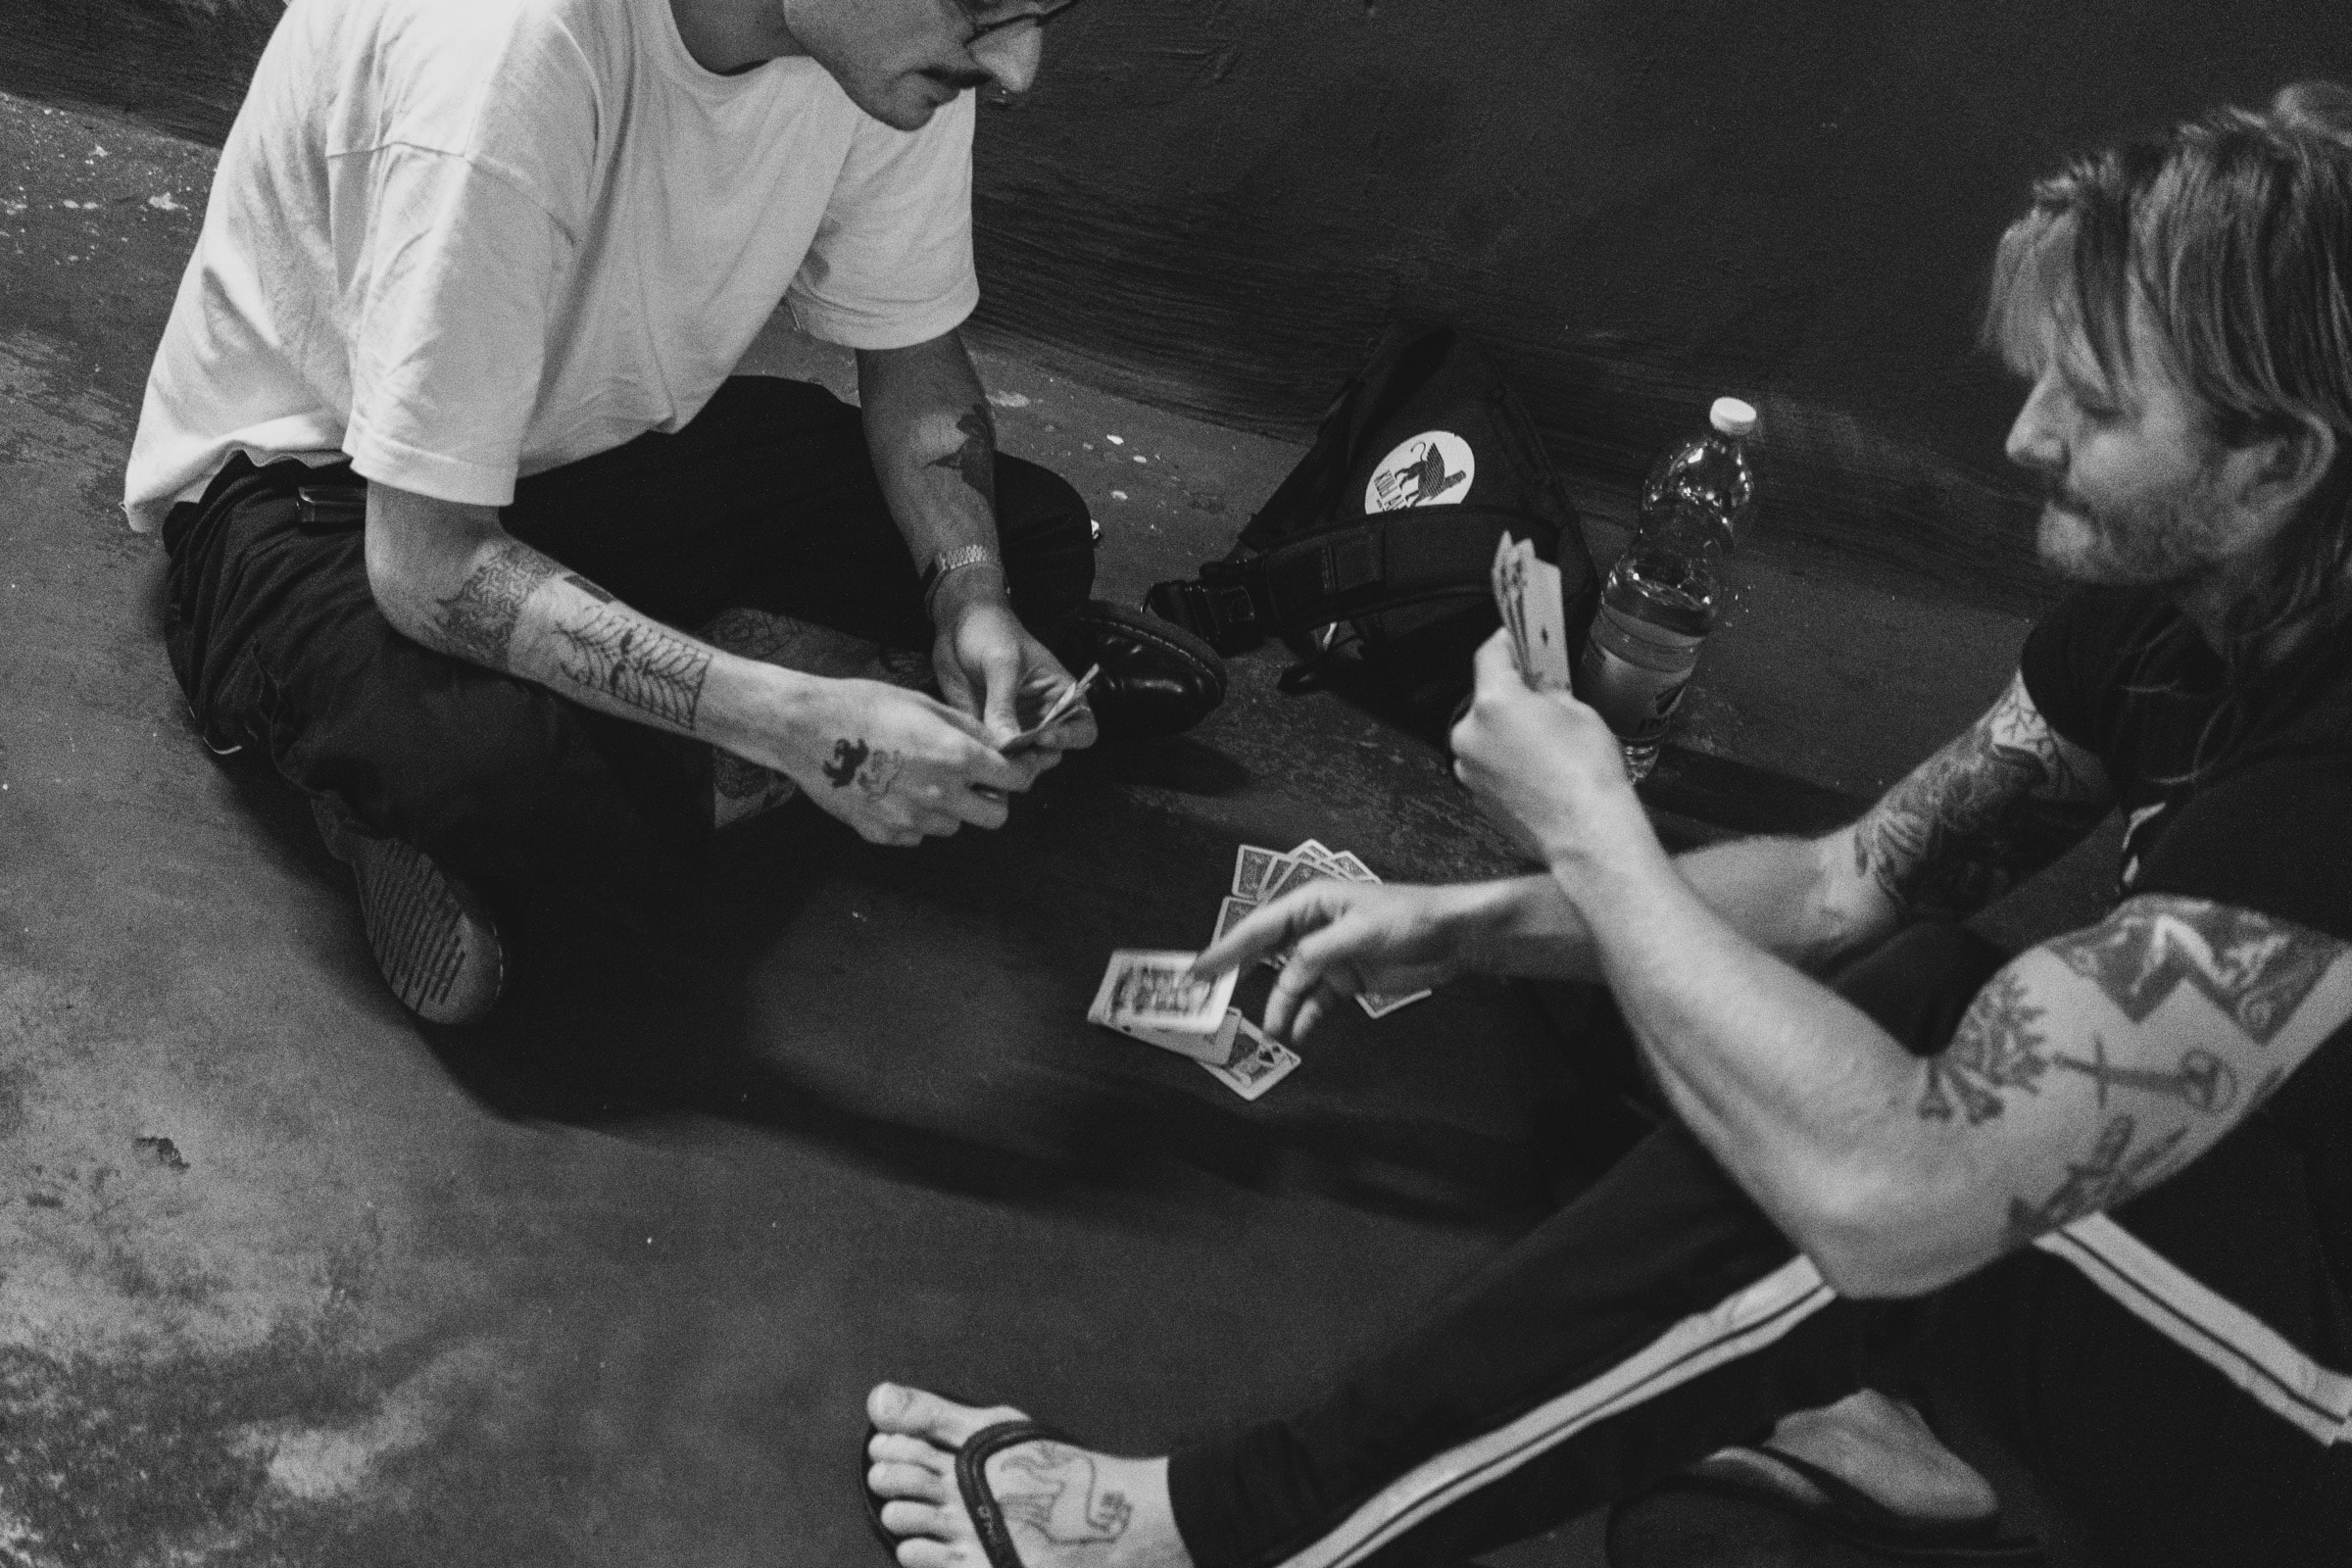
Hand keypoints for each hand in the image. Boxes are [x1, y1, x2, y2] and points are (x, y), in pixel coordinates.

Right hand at [747, 675, 1036, 847]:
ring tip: (919, 778)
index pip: (1015, 781)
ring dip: (950, 808)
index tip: (1013, 769)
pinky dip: (914, 819)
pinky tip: (892, 791)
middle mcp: (941, 795)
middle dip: (991, 799)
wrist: (805, 729)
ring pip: (953, 826)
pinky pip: (916, 835)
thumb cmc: (863, 706)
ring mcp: (911, 821)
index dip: (1019, 773)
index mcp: (957, 757)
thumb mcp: (924, 704)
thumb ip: (968, 729)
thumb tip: (996, 744)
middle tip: (972, 780)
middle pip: (995, 817)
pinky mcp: (884, 835)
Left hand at [933, 592, 1097, 761]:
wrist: (957, 622)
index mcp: (1060, 695)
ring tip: (993, 759)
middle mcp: (1041, 716)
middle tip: (1013, 756)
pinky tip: (975, 758)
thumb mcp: (1002, 664)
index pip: (1083, 728)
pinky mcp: (987, 731)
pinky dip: (985, 761)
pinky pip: (991, 755)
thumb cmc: (992, 632)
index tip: (1041, 737)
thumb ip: (1004, 704)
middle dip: (1036, 758)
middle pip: (1051, 752)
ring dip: (1010, 764)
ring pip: (1021, 759)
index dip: (1069, 738)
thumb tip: (1007, 744)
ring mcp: (1014, 726)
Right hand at [1196, 880, 1491, 1041]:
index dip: (1227, 948)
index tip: (1200, 968)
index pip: (1260, 927)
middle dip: (1240, 976)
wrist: (1454, 936)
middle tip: (1211, 998)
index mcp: (1312, 903)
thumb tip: (1285, 977)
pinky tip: (1295, 1033)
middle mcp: (1314, 927)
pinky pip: (1316, 1000)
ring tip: (1270, 1030)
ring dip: (1280, 1005)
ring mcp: (1329, 954)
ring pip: (1291, 983)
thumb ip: (1316, 955)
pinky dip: (1305, 1017)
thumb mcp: (1359, 933)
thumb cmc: (1410, 919)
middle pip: (1266, 953)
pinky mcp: (1347, 978)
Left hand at [1451, 629, 1648, 865]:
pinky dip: (1508, 756)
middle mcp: (1470, 734)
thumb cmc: (1587, 777)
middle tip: (1545, 693)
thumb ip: (1548, 689)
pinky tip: (1540, 765)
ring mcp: (1469, 766)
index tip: (1519, 637)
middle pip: (1486, 696)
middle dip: (1514, 692)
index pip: (1489, 654)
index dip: (1508, 641)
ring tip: (1548, 738)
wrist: (1587, 834)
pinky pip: (1489, 760)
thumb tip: (1540, 681)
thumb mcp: (1578, 711)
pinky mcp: (1475, 792)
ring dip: (1509, 727)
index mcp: (1494, 704)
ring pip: (1486, 731)